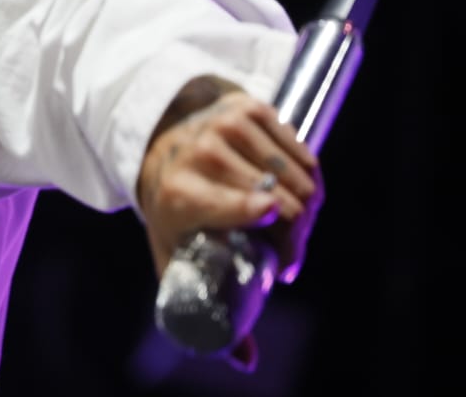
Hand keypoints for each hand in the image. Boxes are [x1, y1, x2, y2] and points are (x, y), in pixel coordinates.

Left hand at [137, 82, 324, 363]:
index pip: (245, 206)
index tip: (284, 258)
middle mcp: (202, 153)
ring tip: (294, 227)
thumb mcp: (170, 252)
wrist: (156, 141)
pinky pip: (302, 151)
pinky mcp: (249, 107)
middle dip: (298, 236)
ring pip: (300, 177)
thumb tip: (244, 361)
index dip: (275, 225)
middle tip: (289, 255)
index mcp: (181, 192)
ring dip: (310, 207)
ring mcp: (226, 126)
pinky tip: (302, 194)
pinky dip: (312, 177)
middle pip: (284, 201)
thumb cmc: (171, 207)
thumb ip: (199, 300)